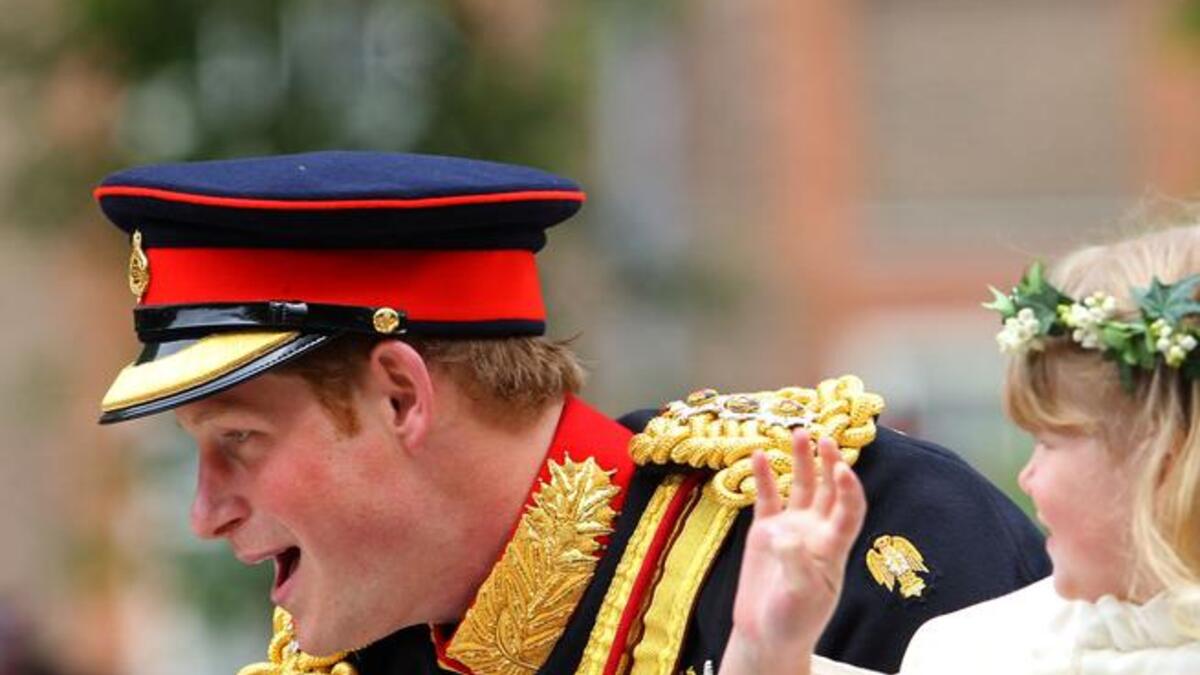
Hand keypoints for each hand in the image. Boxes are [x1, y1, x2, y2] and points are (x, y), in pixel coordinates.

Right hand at [720, 431, 866, 674]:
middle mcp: (815, 532)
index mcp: (832, 548)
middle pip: (828, 490)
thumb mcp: (801, 597)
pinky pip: (766, 498)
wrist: (766, 635)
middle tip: (825, 437)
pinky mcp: (765, 532)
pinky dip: (763, 477)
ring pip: (799, 487)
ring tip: (798, 433)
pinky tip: (758, 455)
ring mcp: (790, 529)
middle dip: (829, 463)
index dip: (850, 489)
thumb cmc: (792, 621)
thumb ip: (796, 564)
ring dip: (801, 461)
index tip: (843, 468)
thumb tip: (784, 533)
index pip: (849, 511)